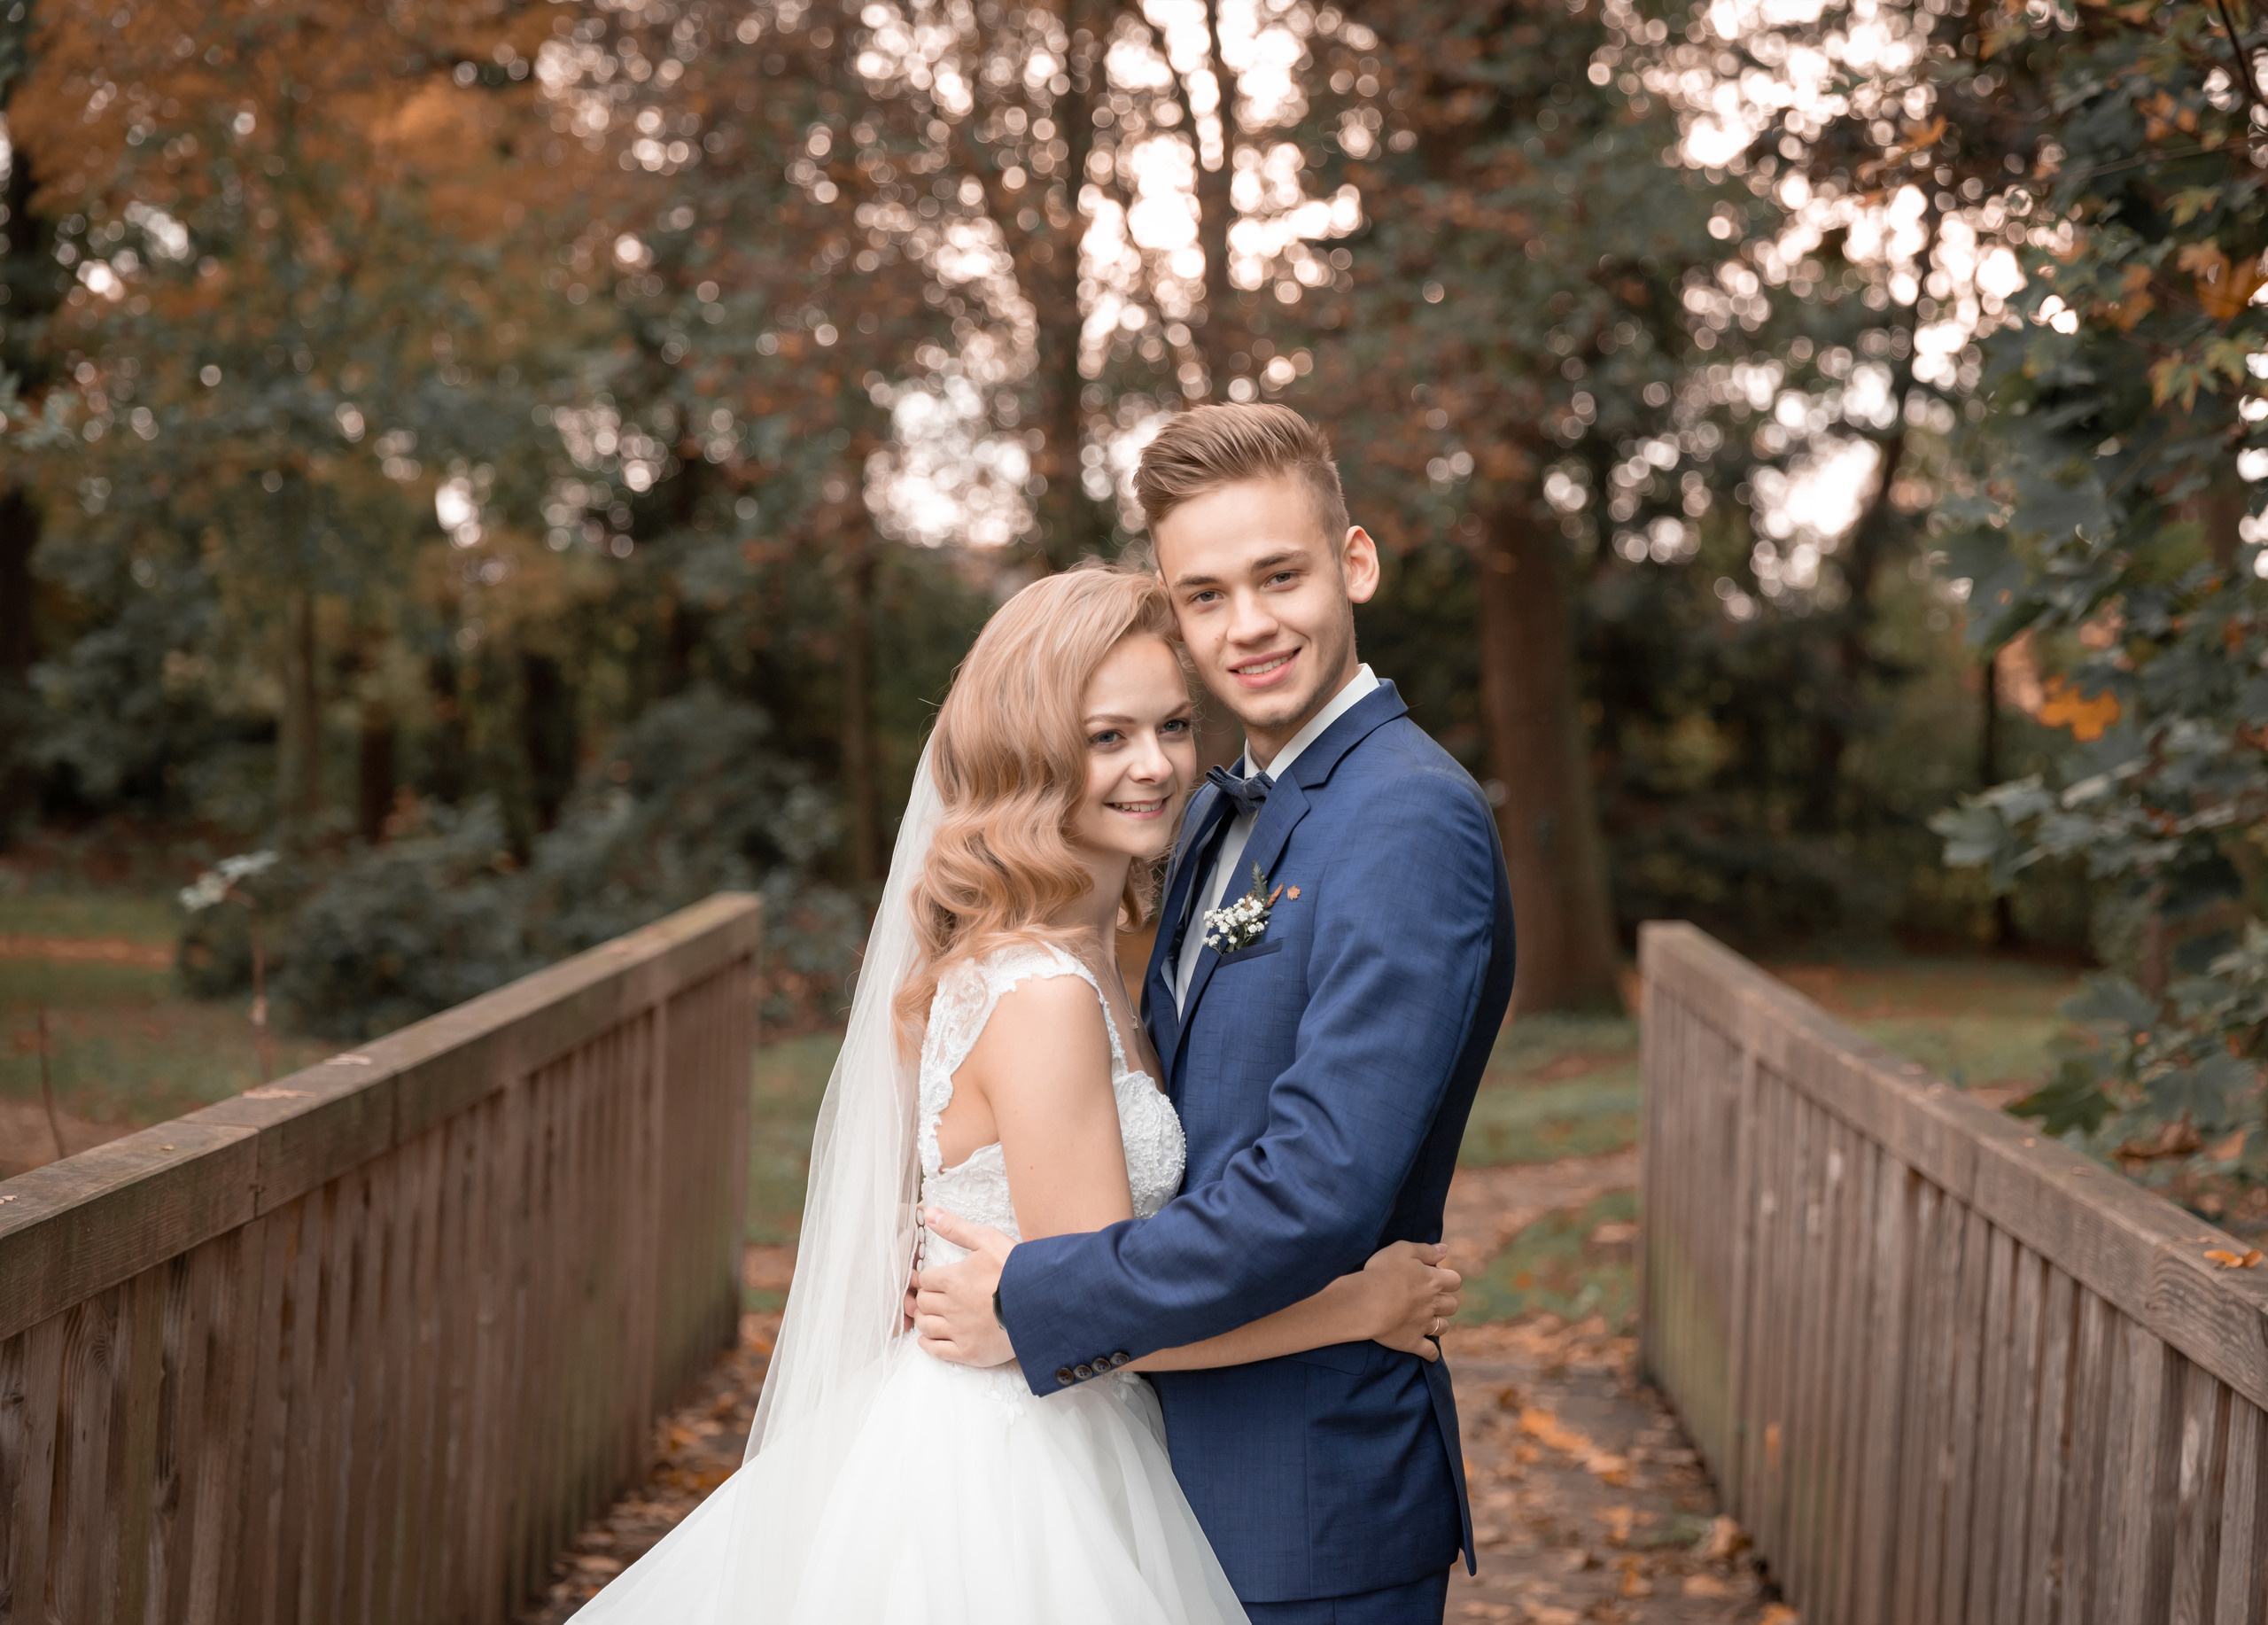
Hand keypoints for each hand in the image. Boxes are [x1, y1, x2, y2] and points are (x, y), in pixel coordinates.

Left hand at [912, 1207, 1017, 1366]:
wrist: (1042, 1304)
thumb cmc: (1017, 1270)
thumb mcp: (987, 1239)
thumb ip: (956, 1227)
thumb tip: (928, 1212)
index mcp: (952, 1279)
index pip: (925, 1279)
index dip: (925, 1278)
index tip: (928, 1279)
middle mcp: (951, 1306)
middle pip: (923, 1302)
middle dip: (924, 1297)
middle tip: (928, 1296)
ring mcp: (959, 1331)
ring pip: (926, 1325)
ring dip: (923, 1319)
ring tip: (929, 1315)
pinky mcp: (969, 1352)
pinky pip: (937, 1351)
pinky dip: (928, 1344)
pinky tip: (927, 1339)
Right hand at [1363, 1240, 1459, 1362]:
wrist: (1366, 1302)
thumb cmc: (1381, 1272)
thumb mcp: (1402, 1250)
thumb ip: (1425, 1250)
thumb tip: (1445, 1249)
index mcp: (1433, 1280)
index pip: (1455, 1280)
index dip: (1447, 1279)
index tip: (1434, 1278)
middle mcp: (1433, 1303)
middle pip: (1452, 1305)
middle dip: (1444, 1302)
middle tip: (1429, 1299)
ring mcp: (1424, 1325)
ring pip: (1443, 1328)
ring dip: (1439, 1324)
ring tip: (1428, 1321)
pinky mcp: (1412, 1342)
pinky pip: (1429, 1353)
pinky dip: (1431, 1353)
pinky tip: (1428, 1352)